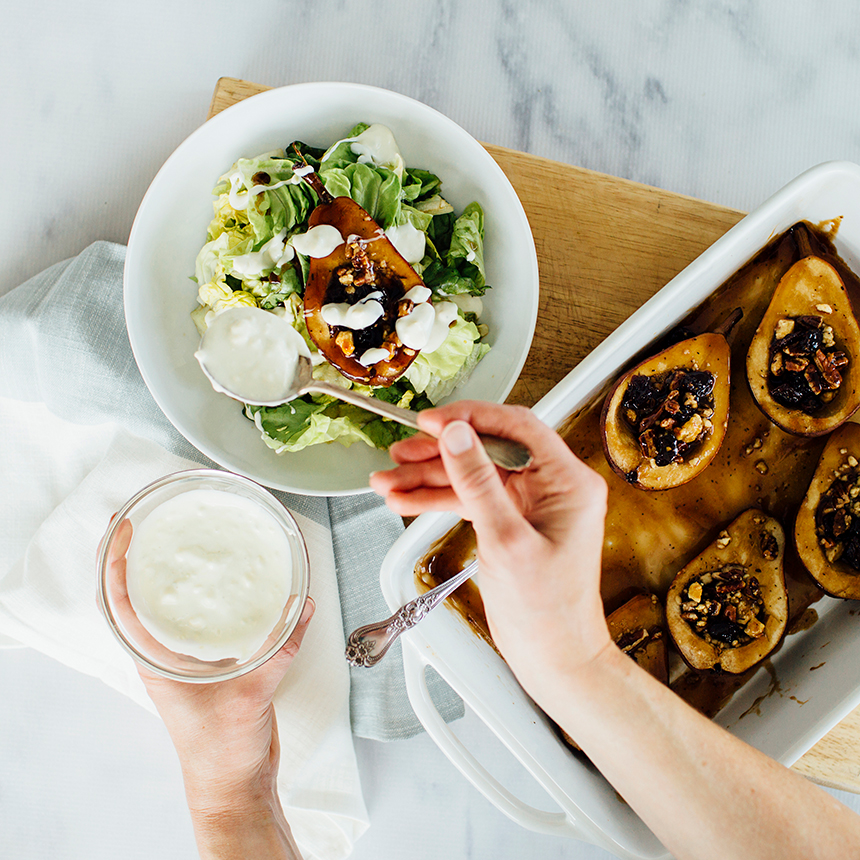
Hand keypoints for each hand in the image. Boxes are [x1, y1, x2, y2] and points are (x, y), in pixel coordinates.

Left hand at [105, 519, 312, 857]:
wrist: (233, 782)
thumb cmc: (222, 750)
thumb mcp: (251, 694)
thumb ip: (279, 649)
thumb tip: (301, 606)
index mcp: (155, 663)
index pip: (120, 605)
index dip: (113, 565)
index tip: (120, 530)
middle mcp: (161, 658)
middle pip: (130, 600)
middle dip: (126, 560)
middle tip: (136, 520)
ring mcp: (182, 662)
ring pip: (157, 610)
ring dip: (154, 576)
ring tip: (165, 540)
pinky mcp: (206, 666)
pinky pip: (191, 622)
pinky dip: (194, 597)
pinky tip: (216, 583)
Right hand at [370, 401, 611, 707]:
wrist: (554, 657)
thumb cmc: (547, 611)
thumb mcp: (506, 540)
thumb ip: (477, 482)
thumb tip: (456, 435)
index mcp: (568, 481)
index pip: (516, 427)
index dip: (470, 418)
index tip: (432, 421)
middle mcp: (553, 486)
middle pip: (488, 449)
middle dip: (439, 452)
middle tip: (401, 452)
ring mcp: (531, 504)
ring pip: (473, 475)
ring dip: (430, 478)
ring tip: (389, 481)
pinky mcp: (513, 522)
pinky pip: (472, 499)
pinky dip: (439, 500)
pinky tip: (406, 500)